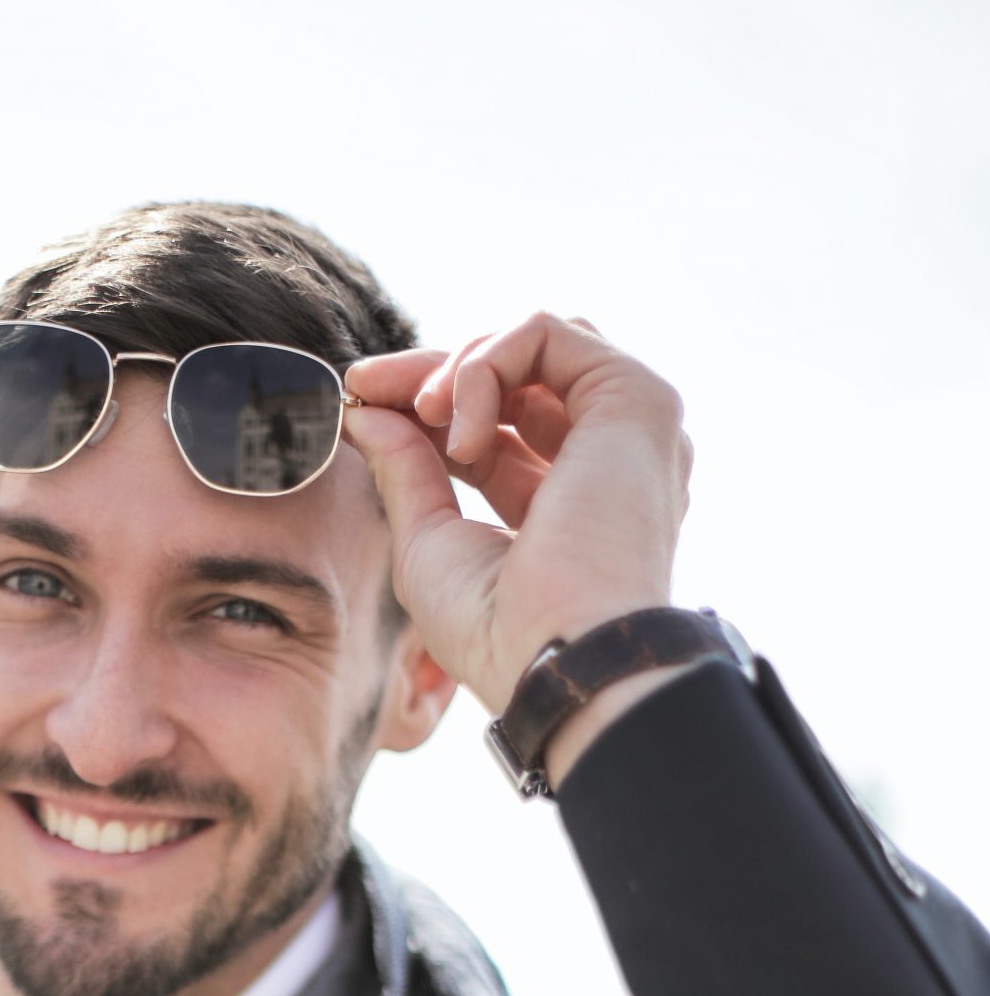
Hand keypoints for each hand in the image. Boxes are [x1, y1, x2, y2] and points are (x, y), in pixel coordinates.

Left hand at [341, 314, 693, 723]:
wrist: (560, 663)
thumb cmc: (498, 633)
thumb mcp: (429, 544)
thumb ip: (405, 470)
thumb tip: (367, 410)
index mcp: (566, 504)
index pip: (491, 429)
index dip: (422, 410)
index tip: (358, 404)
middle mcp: (606, 461)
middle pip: (513, 378)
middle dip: (430, 376)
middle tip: (366, 389)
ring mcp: (627, 430)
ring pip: (534, 343)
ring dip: (461, 366)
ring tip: (424, 418)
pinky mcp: (638, 400)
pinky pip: (547, 332)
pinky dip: (487, 364)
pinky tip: (462, 434)